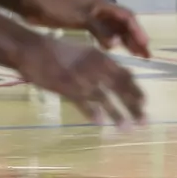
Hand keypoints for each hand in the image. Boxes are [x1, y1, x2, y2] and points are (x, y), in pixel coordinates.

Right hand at [13, 35, 145, 127]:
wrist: (32, 49)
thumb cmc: (57, 51)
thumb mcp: (84, 52)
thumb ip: (101, 63)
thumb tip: (121, 75)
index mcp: (100, 56)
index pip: (124, 75)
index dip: (136, 90)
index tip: (144, 103)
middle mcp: (94, 66)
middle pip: (120, 88)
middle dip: (133, 105)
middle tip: (143, 121)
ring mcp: (80, 77)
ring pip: (104, 98)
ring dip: (117, 114)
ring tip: (126, 128)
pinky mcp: (66, 87)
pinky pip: (83, 103)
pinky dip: (92, 113)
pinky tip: (100, 123)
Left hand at [21, 0, 150, 58]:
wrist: (34, 4)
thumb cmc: (57, 8)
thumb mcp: (79, 18)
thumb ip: (99, 30)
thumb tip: (116, 44)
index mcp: (103, 4)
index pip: (127, 17)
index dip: (137, 31)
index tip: (145, 46)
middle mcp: (101, 9)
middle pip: (124, 24)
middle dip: (136, 38)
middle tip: (146, 56)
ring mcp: (93, 16)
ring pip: (115, 29)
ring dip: (126, 41)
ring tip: (136, 56)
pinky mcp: (84, 22)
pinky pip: (104, 32)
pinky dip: (111, 41)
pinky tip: (114, 51)